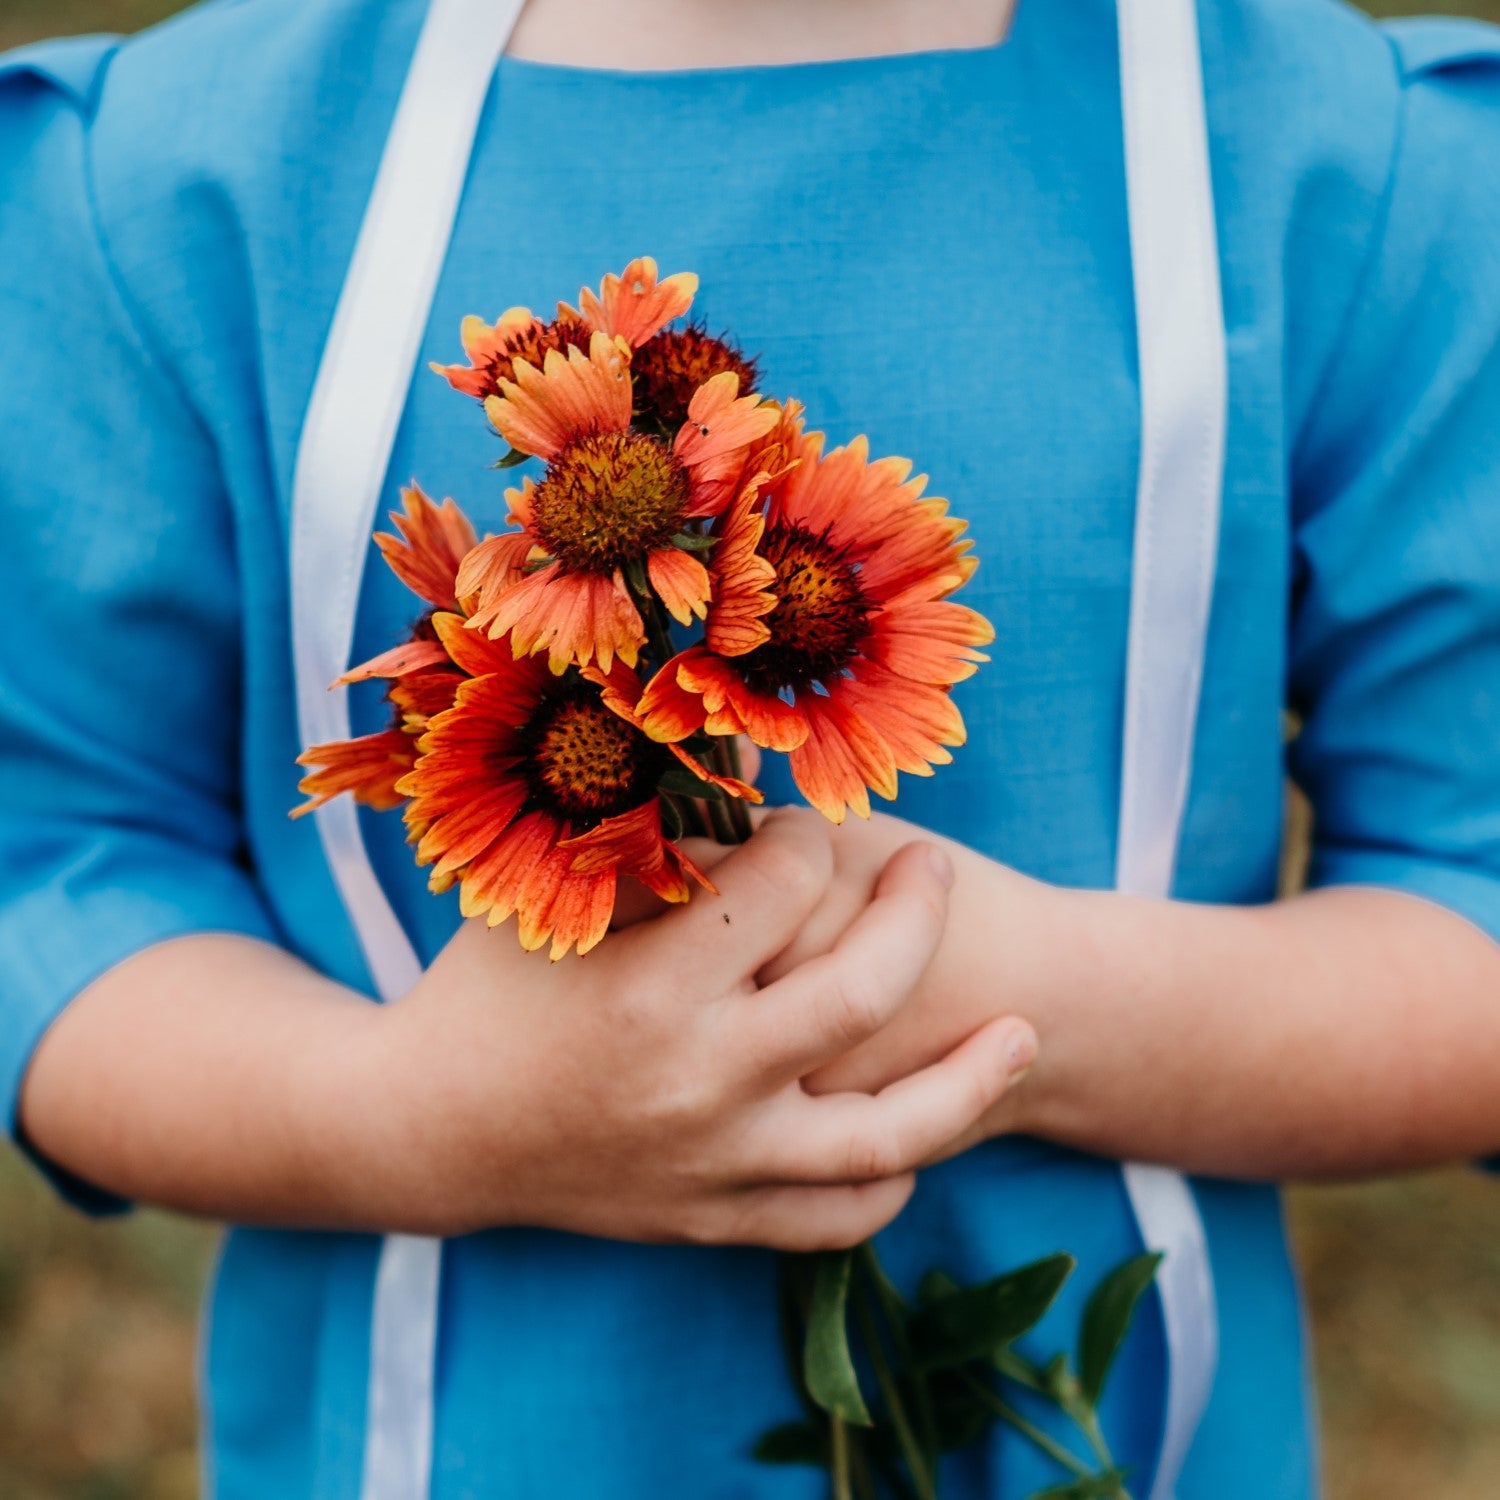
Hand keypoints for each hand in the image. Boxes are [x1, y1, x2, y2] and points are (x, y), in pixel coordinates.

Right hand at [365, 809, 1035, 1246]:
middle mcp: (699, 1078)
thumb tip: (726, 745)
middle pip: (864, 984)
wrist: (424, 1135)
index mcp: (650, 983)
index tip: (808, 824)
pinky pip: (837, 1216)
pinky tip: (923, 1135)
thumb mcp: (538, 893)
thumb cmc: (483, 989)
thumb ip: (631, 822)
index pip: (786, 878)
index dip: (810, 832)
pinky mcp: (716, 1215)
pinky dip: (893, 1179)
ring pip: (888, 1133)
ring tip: (1024, 1033)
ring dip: (970, 1078)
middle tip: (934, 873)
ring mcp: (716, 1160)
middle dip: (915, 912)